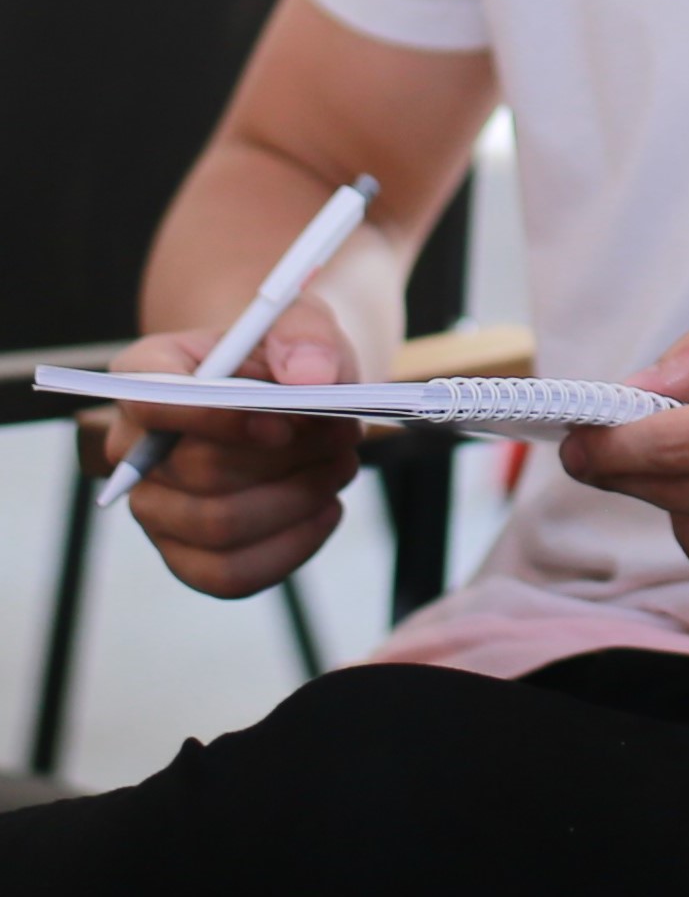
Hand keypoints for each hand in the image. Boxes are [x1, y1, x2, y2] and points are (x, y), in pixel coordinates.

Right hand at [113, 296, 363, 599]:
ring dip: (298, 498)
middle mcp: (135, 447)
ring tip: (340, 465)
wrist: (291, 393)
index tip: (285, 423)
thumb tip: (309, 377)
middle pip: (200, 472)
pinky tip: (326, 510)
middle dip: (287, 459)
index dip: (220, 418)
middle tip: (345, 435)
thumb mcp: (303, 322)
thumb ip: (306, 335)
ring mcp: (155, 506)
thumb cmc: (286, 356)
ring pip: (218, 528)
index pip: (154, 402)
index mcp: (145, 375)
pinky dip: (290, 547)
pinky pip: (228, 575)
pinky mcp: (186, 553)